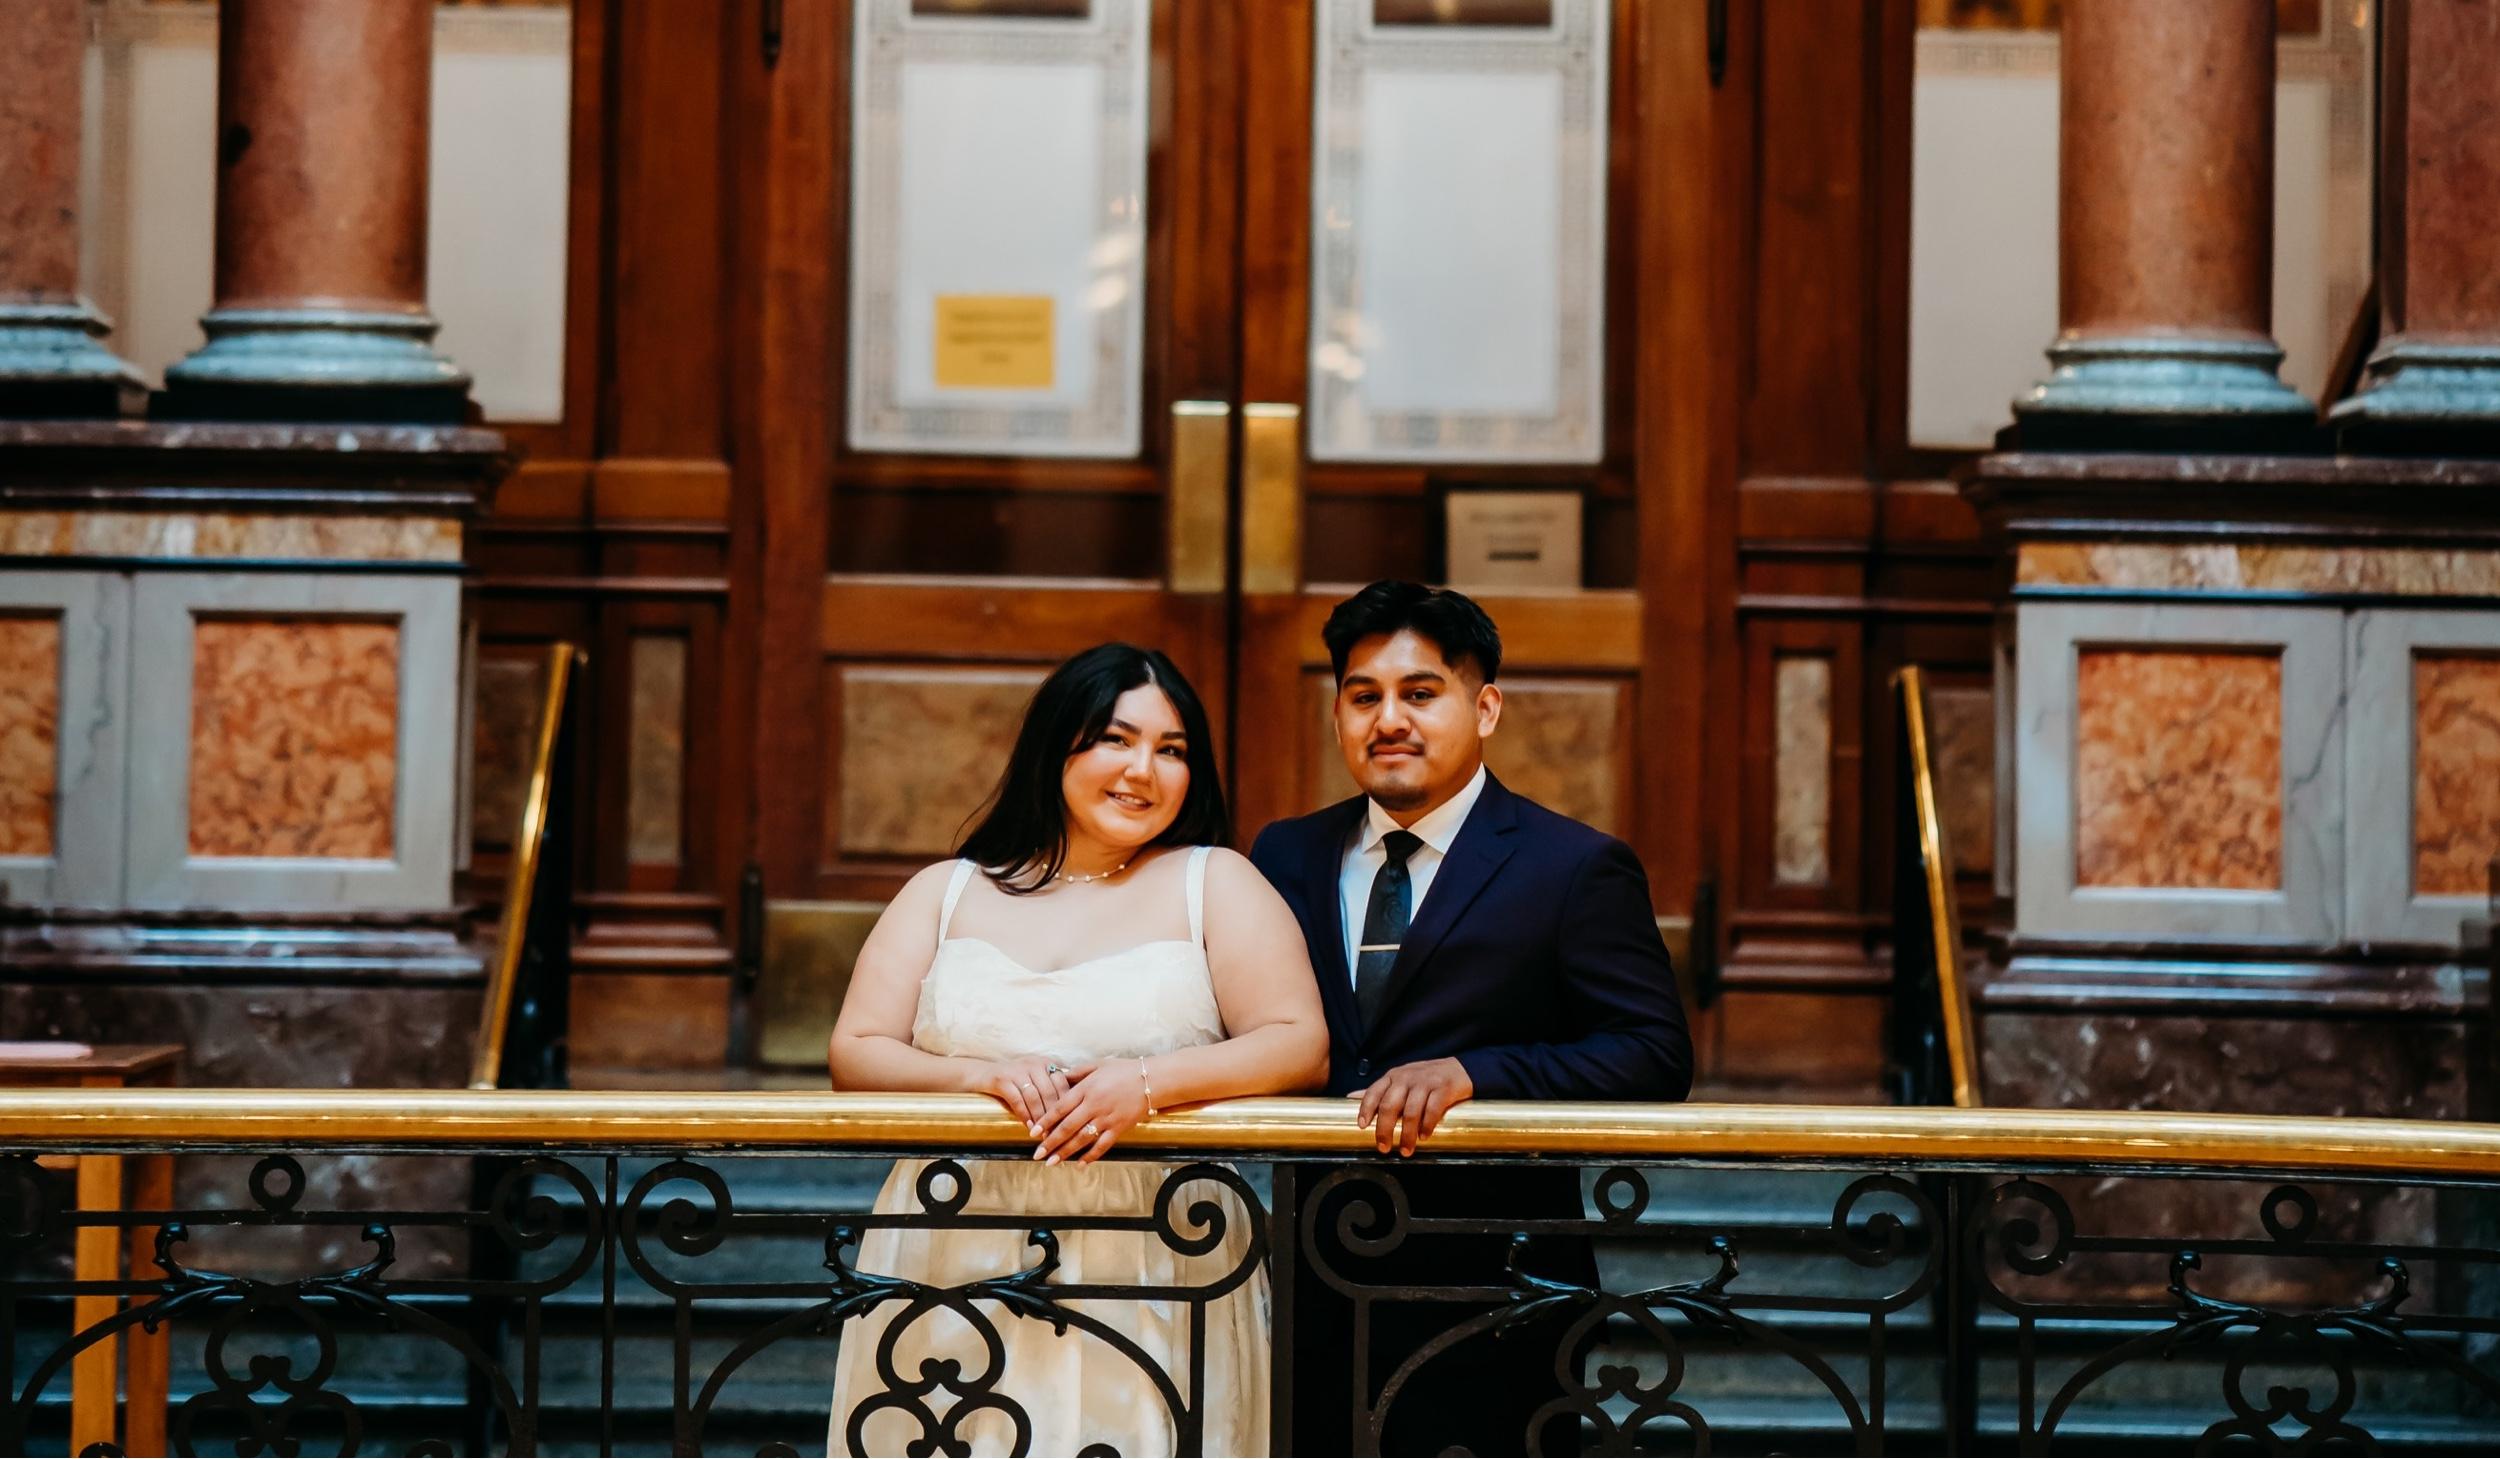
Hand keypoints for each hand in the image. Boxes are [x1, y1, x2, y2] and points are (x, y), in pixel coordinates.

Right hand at [967, 1056, 1074, 1134]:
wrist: (979, 1074)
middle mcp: (1034, 1063)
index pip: (1062, 1084)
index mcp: (1045, 1063)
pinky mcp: (1002, 1079)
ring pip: (1035, 1097)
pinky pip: (1017, 1100)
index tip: (1069, 1124)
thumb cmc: (1012, 1082)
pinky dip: (1025, 1115)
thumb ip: (1049, 1090)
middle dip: (1055, 1116)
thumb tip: (1068, 1115)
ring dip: (1041, 1118)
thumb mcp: (1033, 1080)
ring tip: (1044, 1134)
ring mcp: (1017, 1070)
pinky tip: (1029, 1126)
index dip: (1067, 1106)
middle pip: (1050, 1092)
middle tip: (1058, 1134)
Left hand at [1033, 1059, 1150, 1164]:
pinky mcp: (1119, 1128)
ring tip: (1051, 1163)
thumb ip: (1077, 1072)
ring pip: (1081, 1139)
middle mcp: (1094, 1106)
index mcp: (1086, 1089)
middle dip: (1050, 1143)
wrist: (1151, 1080)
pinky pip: (1102, 1145)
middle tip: (1037, 1154)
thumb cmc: (1123, 1070)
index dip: (1045, 1122)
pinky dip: (1091, 1156)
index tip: (1033, 1133)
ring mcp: (1107, 1119)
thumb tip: (1058, 1078)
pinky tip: (1080, 1165)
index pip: (1060, 1108)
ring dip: (1065, 1152)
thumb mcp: (1097, 1065)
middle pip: (1067, 1127)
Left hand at [1351, 1058, 1473, 1156]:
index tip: (1362, 1126)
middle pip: (1390, 1105)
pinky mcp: (1443, 1088)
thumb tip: (1350, 1098)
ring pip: (1411, 1111)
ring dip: (1407, 1134)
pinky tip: (1424, 1137)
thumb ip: (1378, 1091)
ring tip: (1406, 1150)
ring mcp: (1425, 1082)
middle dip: (1385, 1129)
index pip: (1374, 1092)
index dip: (1366, 1109)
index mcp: (1393, 1077)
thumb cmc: (1425, 1079)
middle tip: (1384, 1147)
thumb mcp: (1400, 1081)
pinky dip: (1427, 1125)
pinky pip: (1432, 1109)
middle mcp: (1406, 1078)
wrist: (1459, 1070)